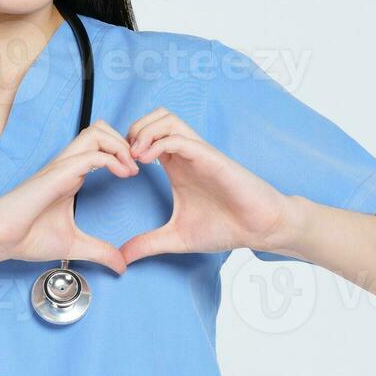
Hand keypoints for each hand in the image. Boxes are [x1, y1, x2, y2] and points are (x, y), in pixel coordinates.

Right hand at [0, 120, 138, 275]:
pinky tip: (123, 175)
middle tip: (140, 164)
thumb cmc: (26, 238)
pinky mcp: (56, 174)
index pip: (100, 145)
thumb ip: (99, 252)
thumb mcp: (74, 246)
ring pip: (96, 132)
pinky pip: (90, 155)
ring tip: (132, 168)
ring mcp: (61, 167)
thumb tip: (121, 266)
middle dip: (126, 141)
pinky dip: (113, 159)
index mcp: (70, 175)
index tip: (138, 172)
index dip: (123, 151)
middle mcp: (67, 165)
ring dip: (120, 145)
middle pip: (101, 129)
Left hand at [120, 107, 294, 262]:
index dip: (126, 145)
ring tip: (134, 156)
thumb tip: (122, 258)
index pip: (147, 135)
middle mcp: (186, 154)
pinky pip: (181, 138)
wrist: (259, 229)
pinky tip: (146, 162)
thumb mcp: (177, 238)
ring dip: (145, 132)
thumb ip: (148, 244)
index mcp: (177, 166)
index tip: (117, 170)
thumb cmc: (226, 227)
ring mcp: (199, 153)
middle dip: (132, 130)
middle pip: (155, 117)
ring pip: (167, 119)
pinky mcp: (211, 157)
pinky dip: (158, 143)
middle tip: (123, 158)